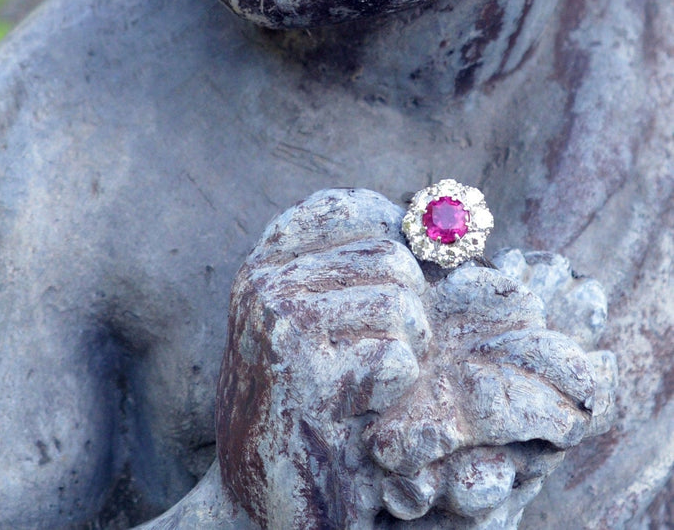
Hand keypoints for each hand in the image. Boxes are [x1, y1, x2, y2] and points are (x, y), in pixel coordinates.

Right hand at [215, 189, 616, 528]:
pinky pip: (396, 356)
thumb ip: (363, 272)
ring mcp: (278, 315)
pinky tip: (360, 418)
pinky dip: (396, 395)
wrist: (261, 505)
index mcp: (268, 260)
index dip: (400, 257)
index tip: (392, 309)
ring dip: (407, 358)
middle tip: (383, 364)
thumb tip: (446, 219)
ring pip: (401, 304)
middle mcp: (265, 277)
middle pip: (392, 258)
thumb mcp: (323, 327)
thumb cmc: (310, 412)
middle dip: (410, 315)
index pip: (357, 209)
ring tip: (369, 392)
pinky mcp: (300, 364)